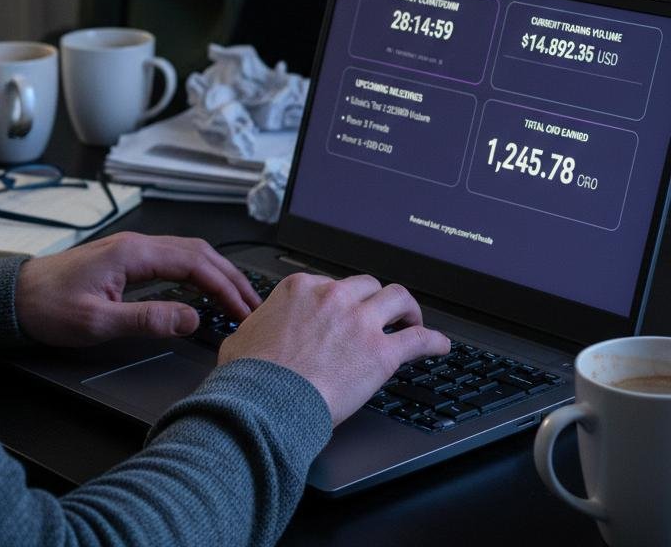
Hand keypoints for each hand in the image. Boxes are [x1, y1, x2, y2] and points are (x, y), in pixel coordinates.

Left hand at [14, 231, 261, 346]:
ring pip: (188, 252)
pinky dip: (198, 272)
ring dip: (217, 272)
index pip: (195, 264)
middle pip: (198, 253)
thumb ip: (148, 319)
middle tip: (254, 303)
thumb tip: (191, 318)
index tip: (244, 310)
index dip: (225, 287)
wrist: (15, 297)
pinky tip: (204, 288)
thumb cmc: (48, 306)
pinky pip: (173, 259)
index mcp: (133, 253)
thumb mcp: (98, 322)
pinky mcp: (126, 259)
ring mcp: (132, 249)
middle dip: (231, 277)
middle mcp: (136, 244)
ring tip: (238, 297)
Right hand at [217, 272, 449, 423]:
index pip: (330, 284)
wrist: (267, 399)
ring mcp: (360, 322)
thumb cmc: (252, 374)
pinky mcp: (381, 352)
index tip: (344, 313)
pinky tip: (440, 345)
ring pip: (398, 298)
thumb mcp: (245, 335)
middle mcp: (333, 297)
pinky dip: (434, 341)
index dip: (340, 300)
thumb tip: (255, 333)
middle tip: (380, 313)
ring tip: (412, 320)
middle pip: (366, 285)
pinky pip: (419, 339)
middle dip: (375, 298)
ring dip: (407, 308)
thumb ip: (260, 325)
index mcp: (301, 289)